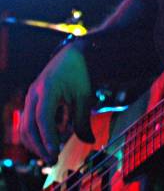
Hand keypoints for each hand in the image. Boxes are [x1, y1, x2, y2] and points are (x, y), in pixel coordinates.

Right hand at [20, 44, 94, 162]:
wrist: (70, 54)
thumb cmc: (78, 73)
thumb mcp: (84, 95)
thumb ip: (83, 119)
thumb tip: (89, 141)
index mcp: (48, 89)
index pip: (43, 118)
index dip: (48, 137)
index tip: (55, 152)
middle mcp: (34, 94)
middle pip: (30, 127)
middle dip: (40, 146)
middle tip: (53, 160)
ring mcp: (29, 97)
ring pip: (25, 127)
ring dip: (35, 143)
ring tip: (50, 155)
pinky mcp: (30, 101)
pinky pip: (26, 122)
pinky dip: (34, 135)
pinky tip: (46, 143)